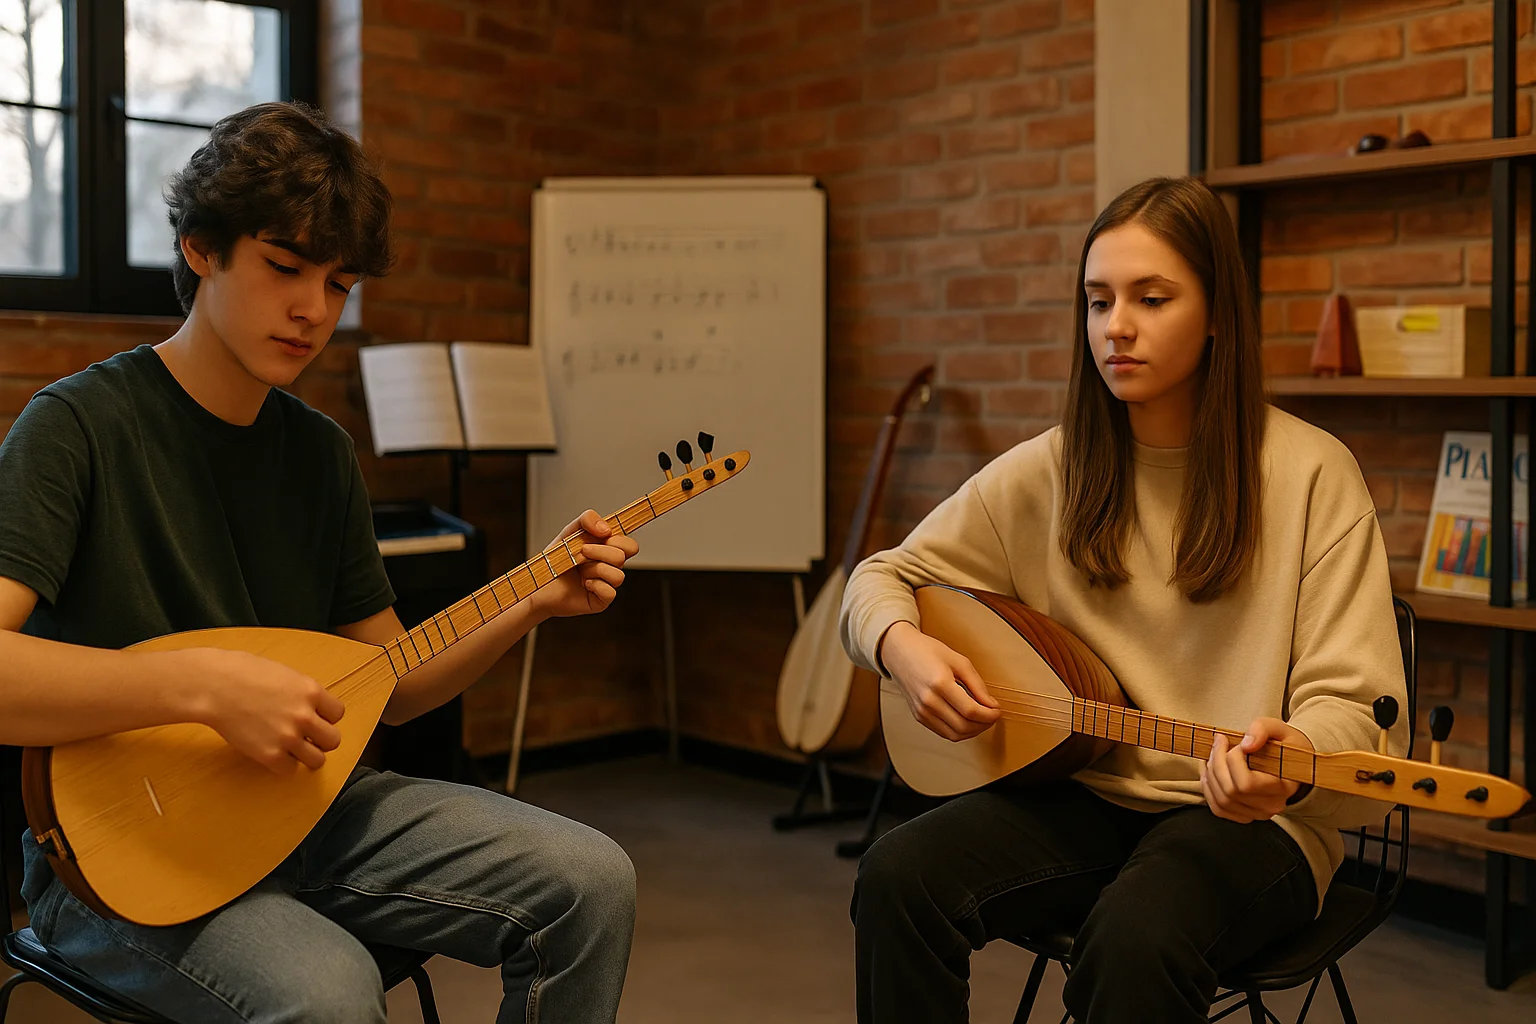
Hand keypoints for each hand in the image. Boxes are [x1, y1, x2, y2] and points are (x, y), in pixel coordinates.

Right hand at [185, 647, 344, 775]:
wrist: (213, 685)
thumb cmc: (243, 673)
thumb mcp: (285, 674)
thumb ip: (304, 693)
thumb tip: (315, 708)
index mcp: (311, 691)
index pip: (338, 714)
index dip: (325, 717)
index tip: (313, 718)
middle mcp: (304, 715)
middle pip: (333, 740)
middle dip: (321, 739)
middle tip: (306, 737)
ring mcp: (288, 737)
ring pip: (317, 760)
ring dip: (306, 755)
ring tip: (291, 748)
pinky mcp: (269, 754)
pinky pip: (290, 770)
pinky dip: (283, 764)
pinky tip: (273, 752)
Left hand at [529, 509, 638, 619]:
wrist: (539, 581)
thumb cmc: (556, 559)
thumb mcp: (570, 532)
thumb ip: (588, 519)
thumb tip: (606, 529)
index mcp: (608, 550)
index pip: (630, 545)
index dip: (618, 539)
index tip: (601, 536)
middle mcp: (610, 567)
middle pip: (625, 556)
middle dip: (601, 551)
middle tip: (583, 551)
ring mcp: (607, 584)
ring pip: (618, 574)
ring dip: (595, 569)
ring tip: (580, 570)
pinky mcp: (601, 600)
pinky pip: (610, 591)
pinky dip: (595, 585)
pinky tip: (584, 584)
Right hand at [880, 621, 1000, 741]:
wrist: (899, 652)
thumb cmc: (927, 651)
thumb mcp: (958, 661)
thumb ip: (977, 685)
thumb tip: (991, 705)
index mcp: (940, 683)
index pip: (971, 711)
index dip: (989, 715)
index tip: (997, 710)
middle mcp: (928, 701)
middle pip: (963, 726)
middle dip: (984, 725)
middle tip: (992, 715)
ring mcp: (921, 711)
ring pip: (954, 735)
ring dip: (973, 731)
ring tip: (982, 720)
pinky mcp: (919, 716)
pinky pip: (943, 733)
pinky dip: (959, 731)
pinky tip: (967, 721)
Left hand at [1200, 717, 1312, 822]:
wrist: (1292, 762)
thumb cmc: (1286, 747)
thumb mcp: (1279, 729)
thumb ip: (1262, 729)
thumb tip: (1246, 744)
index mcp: (1283, 786)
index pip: (1247, 783)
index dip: (1233, 759)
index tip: (1236, 744)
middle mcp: (1271, 805)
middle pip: (1230, 791)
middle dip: (1217, 762)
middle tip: (1219, 743)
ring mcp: (1257, 813)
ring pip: (1221, 801)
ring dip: (1210, 774)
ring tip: (1213, 754)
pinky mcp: (1244, 815)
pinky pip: (1218, 808)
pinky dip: (1208, 788)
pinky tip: (1210, 770)